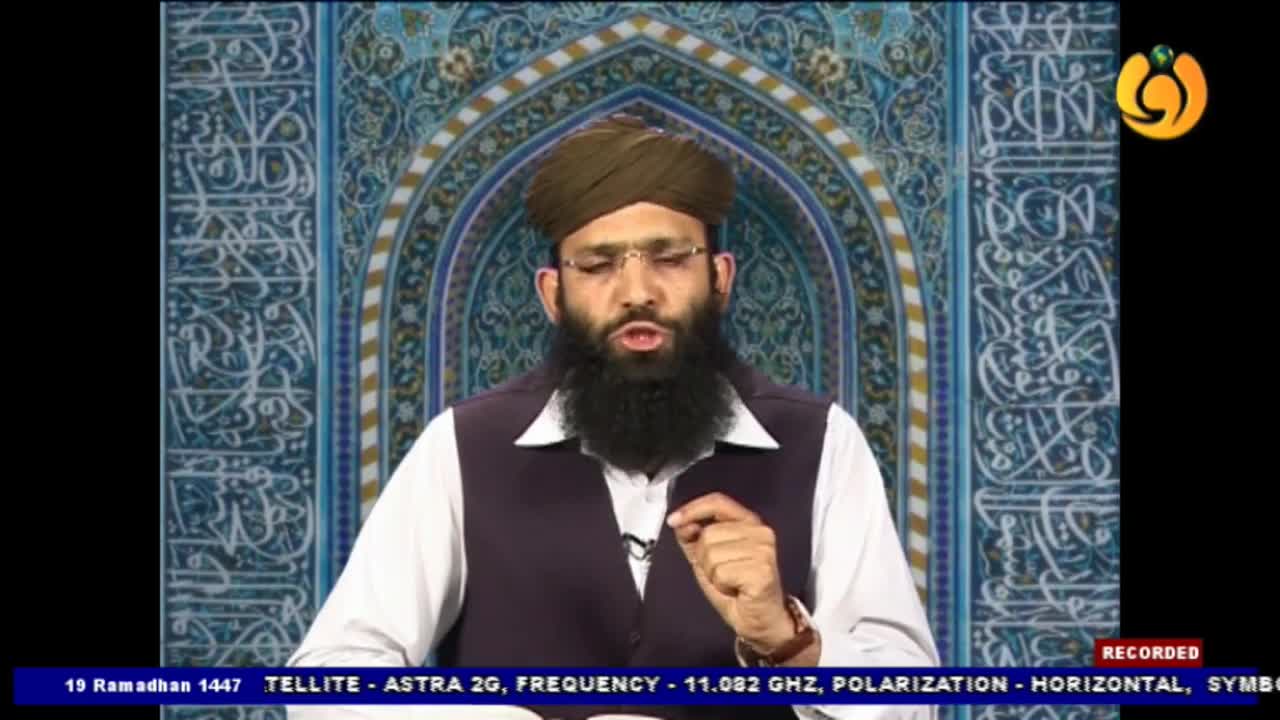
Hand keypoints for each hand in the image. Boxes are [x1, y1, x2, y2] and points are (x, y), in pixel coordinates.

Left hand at [666, 492, 795, 654]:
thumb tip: (681, 523)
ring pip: (711, 554)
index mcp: (748, 523)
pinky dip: (721, 586)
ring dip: (712, 574)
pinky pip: (720, 573)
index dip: (692, 509)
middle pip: (708, 533)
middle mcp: (759, 532)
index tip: (675, 520)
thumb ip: (694, 537)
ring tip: (729, 581)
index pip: (717, 502)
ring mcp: (763, 550)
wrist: (759, 619)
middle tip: (722, 573)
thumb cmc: (738, 590)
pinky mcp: (762, 570)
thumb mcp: (708, 559)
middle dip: (704, 558)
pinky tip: (736, 589)